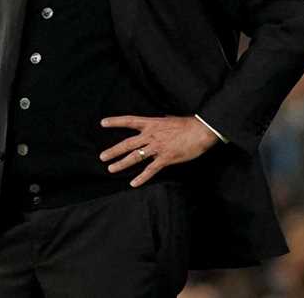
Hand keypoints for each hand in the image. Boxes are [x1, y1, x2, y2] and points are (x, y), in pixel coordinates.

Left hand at [99, 115, 219, 186]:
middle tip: (102, 156)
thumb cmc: (188, 125)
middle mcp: (151, 135)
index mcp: (152, 123)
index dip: (115, 122)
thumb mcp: (170, 119)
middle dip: (113, 150)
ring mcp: (157, 147)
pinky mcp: (165, 158)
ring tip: (111, 169)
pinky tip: (134, 183)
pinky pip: (150, 170)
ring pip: (135, 157)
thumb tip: (159, 120)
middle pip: (127, 143)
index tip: (103, 123)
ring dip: (122, 163)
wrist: (201, 131)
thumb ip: (161, 122)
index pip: (129, 121)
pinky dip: (142, 178)